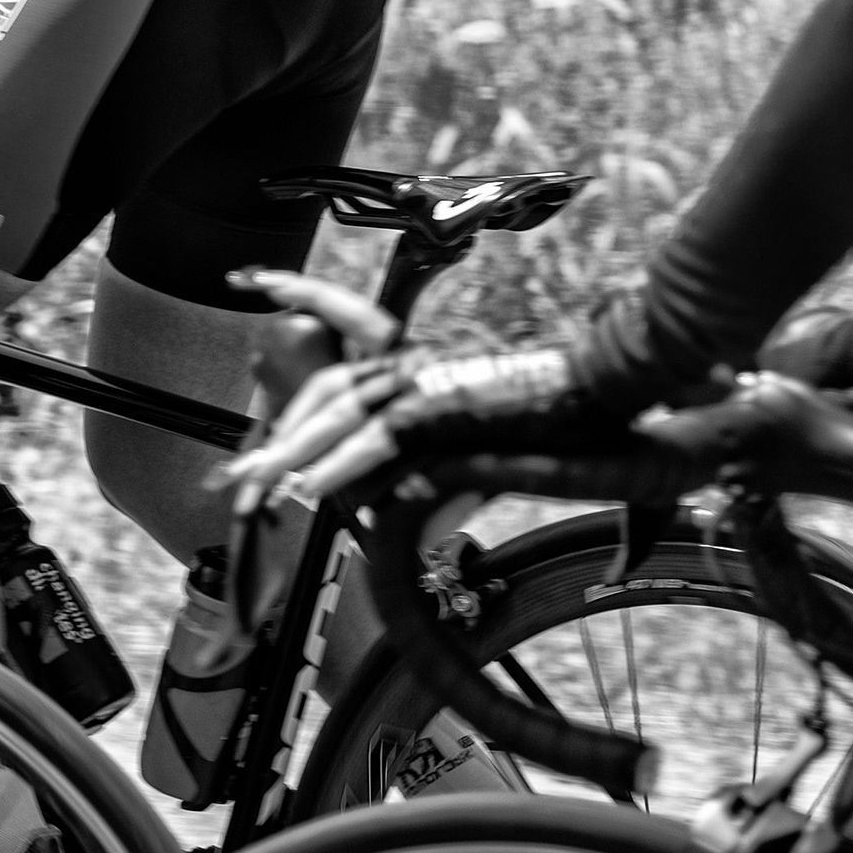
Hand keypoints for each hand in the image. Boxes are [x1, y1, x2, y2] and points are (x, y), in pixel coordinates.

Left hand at [226, 340, 595, 514]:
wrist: (612, 389)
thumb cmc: (568, 416)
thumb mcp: (493, 449)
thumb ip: (451, 476)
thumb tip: (416, 509)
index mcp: (426, 362)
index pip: (344, 343)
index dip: (297, 346)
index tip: (257, 358)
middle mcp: (421, 361)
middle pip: (329, 388)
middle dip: (280, 433)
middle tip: (241, 476)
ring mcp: (431, 376)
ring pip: (340, 407)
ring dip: (294, 450)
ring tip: (258, 487)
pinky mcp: (447, 402)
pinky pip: (379, 434)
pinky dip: (341, 462)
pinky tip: (312, 487)